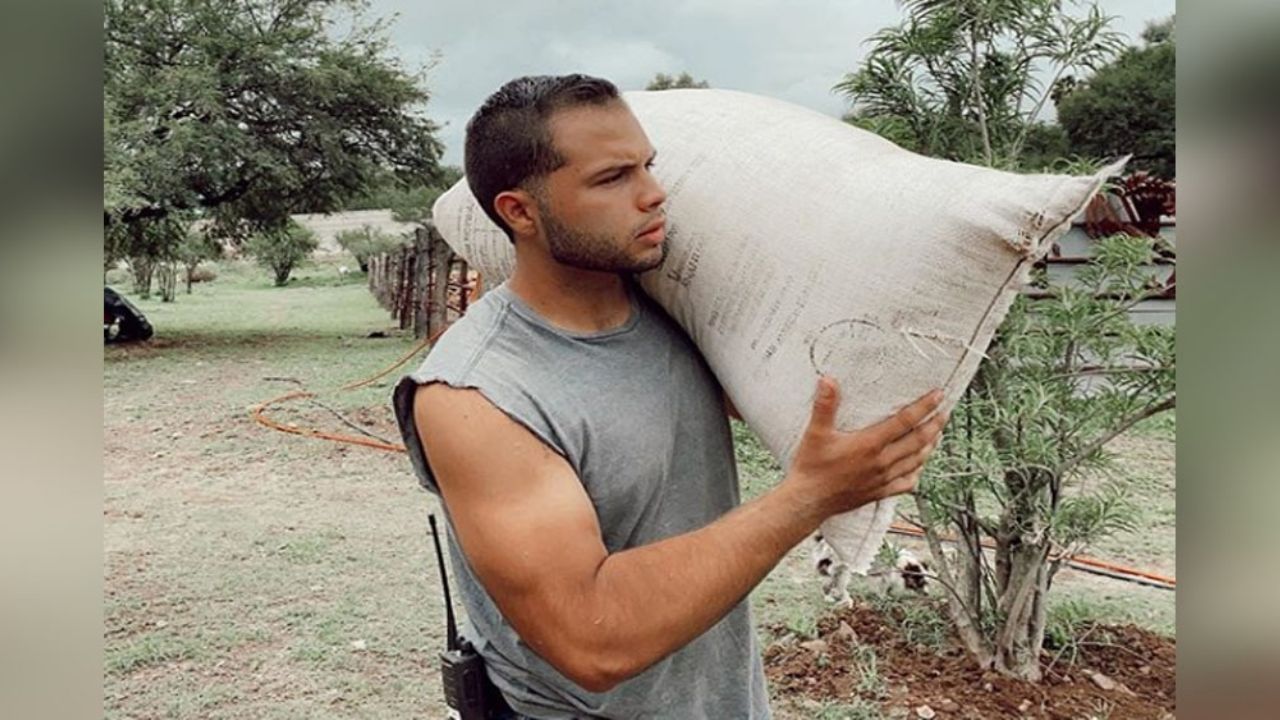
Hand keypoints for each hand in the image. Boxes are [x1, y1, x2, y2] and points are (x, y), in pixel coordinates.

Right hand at [785, 376, 947, 518]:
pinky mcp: (879, 492)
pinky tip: (919, 466)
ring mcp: (883, 479)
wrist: (808, 500)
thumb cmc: (811, 468)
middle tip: (945, 411)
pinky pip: (907, 483)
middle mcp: (881, 462)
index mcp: (870, 444)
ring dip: (930, 445)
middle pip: (918, 440)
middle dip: (935, 424)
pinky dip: (917, 472)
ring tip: (937, 433)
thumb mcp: (816, 433)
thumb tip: (828, 381)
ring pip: (916, 460)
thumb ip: (825, 406)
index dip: (924, 406)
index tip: (937, 395)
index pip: (905, 421)